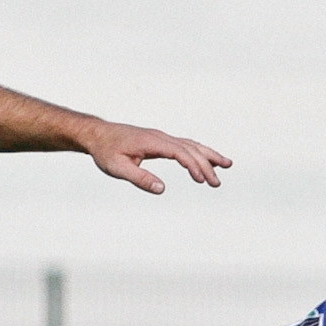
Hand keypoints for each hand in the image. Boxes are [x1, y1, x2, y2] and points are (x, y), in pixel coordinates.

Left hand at [83, 122, 231, 193]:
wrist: (98, 135)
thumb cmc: (106, 151)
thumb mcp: (118, 168)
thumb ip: (140, 178)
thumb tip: (162, 189)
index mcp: (151, 142)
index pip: (179, 152)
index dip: (192, 165)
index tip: (202, 180)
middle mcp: (160, 137)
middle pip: (189, 148)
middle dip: (206, 164)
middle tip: (217, 183)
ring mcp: (161, 138)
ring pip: (191, 144)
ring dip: (208, 155)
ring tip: (227, 165)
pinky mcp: (160, 141)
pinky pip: (184, 145)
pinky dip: (198, 152)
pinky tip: (207, 160)